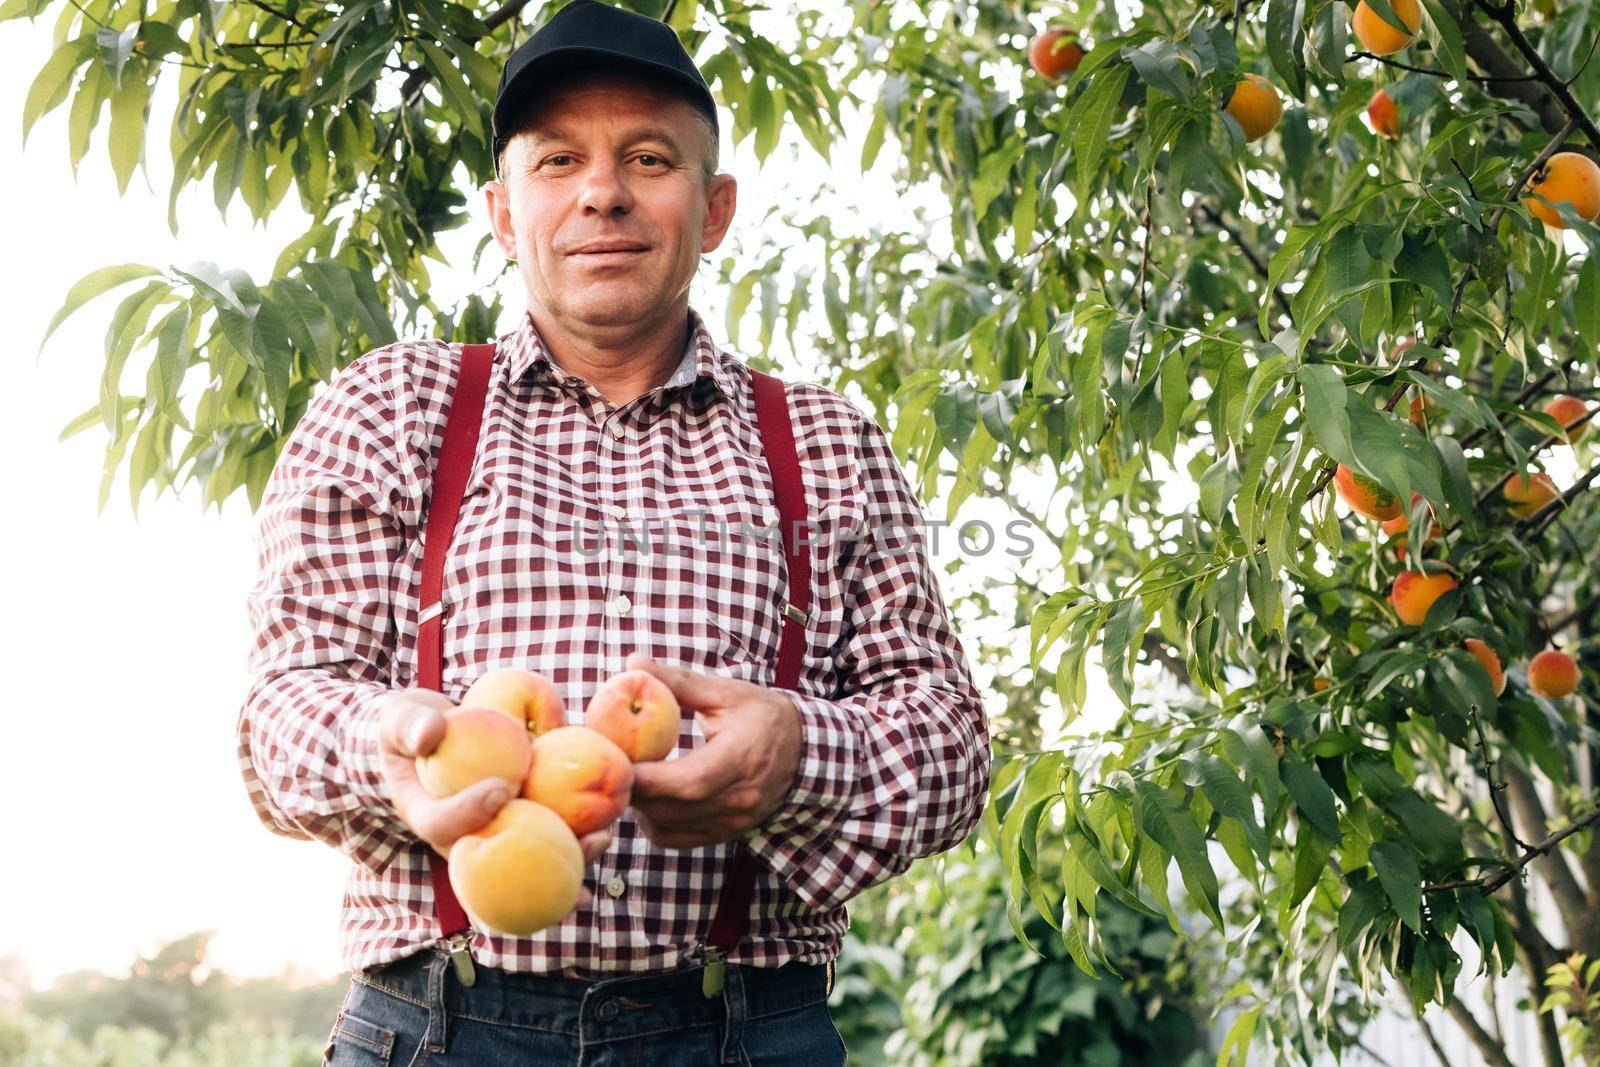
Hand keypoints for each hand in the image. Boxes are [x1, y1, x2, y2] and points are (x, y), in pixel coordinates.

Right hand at [377, 689, 612, 907]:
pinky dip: (574, 840)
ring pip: (526, 854)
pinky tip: (607, 835)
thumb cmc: (412, 726)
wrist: (429, 736)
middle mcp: (460, 834)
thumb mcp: (402, 719)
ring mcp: (490, 831)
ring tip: (602, 841)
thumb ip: (411, 725)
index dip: (469, 812)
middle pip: (493, 855)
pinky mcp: (515, 820)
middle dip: (530, 858)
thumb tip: (429, 733)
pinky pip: (544, 836)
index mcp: (426, 815)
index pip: (443, 824)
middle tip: (560, 838)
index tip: (501, 788)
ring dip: (566, 857)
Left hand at [624, 653, 802, 848]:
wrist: (804, 752)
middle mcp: (740, 798)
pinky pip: (676, 838)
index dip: (651, 779)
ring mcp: (734, 822)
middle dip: (634, 790)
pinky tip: (649, 797)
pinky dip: (654, 821)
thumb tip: (633, 662)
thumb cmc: (763, 716)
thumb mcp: (725, 693)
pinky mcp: (725, 835)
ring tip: (631, 776)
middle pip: (673, 808)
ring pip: (669, 827)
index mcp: (742, 758)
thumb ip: (678, 681)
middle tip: (611, 765)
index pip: (692, 780)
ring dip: (640, 806)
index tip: (618, 763)